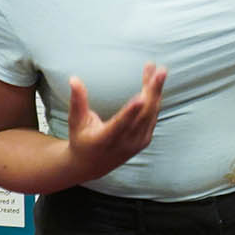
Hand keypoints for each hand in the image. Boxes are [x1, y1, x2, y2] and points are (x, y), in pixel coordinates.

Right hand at [65, 63, 166, 179]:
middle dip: (152, 92)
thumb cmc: (81, 139)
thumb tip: (74, 78)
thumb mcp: (76, 122)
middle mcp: (125, 143)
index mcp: (105, 139)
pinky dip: (155, 99)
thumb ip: (77, 101)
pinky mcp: (145, 140)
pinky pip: (153, 116)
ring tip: (158, 71)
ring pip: (151, 114)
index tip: (141, 96)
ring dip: (155, 91)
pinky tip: (155, 82)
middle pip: (143, 115)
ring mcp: (137, 142)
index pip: (120, 124)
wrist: (92, 164)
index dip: (131, 111)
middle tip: (160, 71)